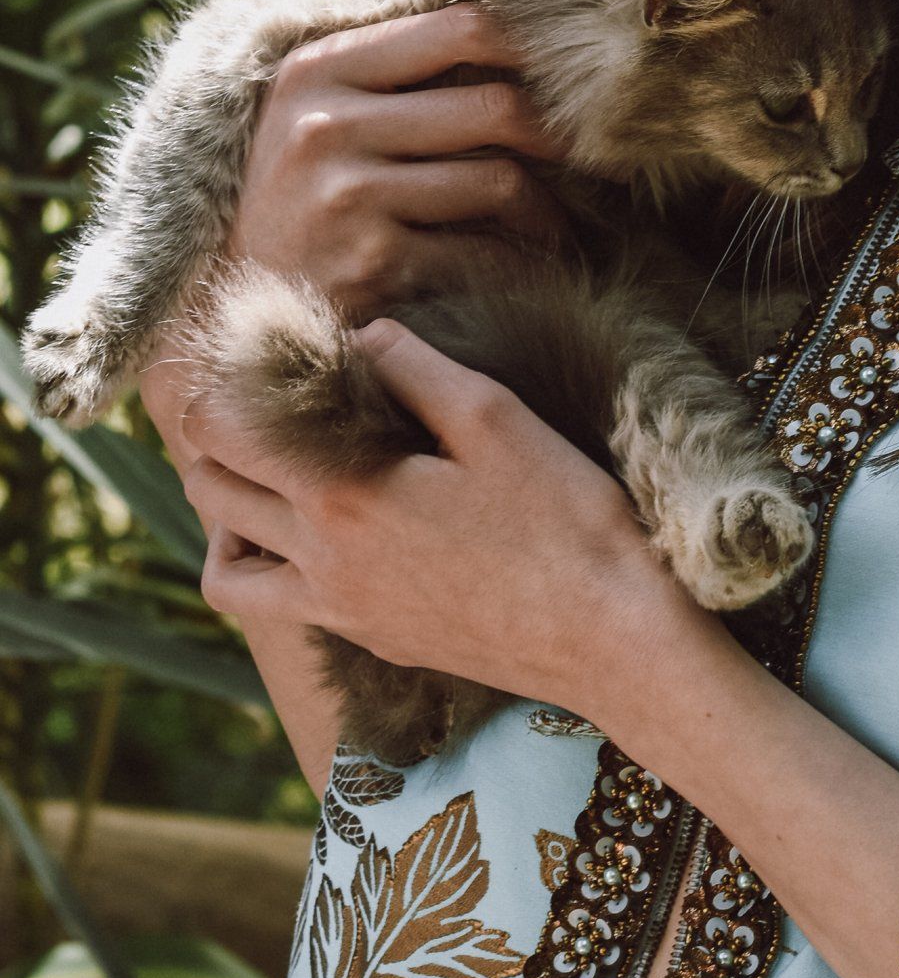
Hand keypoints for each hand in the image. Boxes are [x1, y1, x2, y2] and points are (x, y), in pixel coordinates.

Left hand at [176, 321, 713, 715]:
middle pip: (209, 492)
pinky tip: (324, 539)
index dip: (229, 382)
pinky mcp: (372, 641)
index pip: (225, 431)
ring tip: (274, 479)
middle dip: (218, 440)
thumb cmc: (565, 522)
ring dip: (228, 518)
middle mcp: (321, 562)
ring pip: (224, 573)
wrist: (610, 639)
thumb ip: (414, 367)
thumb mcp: (495, 418)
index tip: (270, 357)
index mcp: (342, 497)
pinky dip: (274, 571)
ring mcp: (341, 612)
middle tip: (269, 405)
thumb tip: (361, 337)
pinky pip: (281, 609)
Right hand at [225, 2, 569, 319]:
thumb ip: (387, 60)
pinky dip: (520, 266)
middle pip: (495, 106)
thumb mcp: (314, 111)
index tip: (576, 74)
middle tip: (596, 160)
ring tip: (558, 226)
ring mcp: (346, 193)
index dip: (535, 46)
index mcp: (319, 68)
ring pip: (498, 182)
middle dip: (559, 138)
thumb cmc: (294, 198)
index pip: (461, 26)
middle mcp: (327, 122)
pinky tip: (529, 271)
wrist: (231, 307)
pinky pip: (484, 254)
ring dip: (547, 213)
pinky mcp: (369, 261)